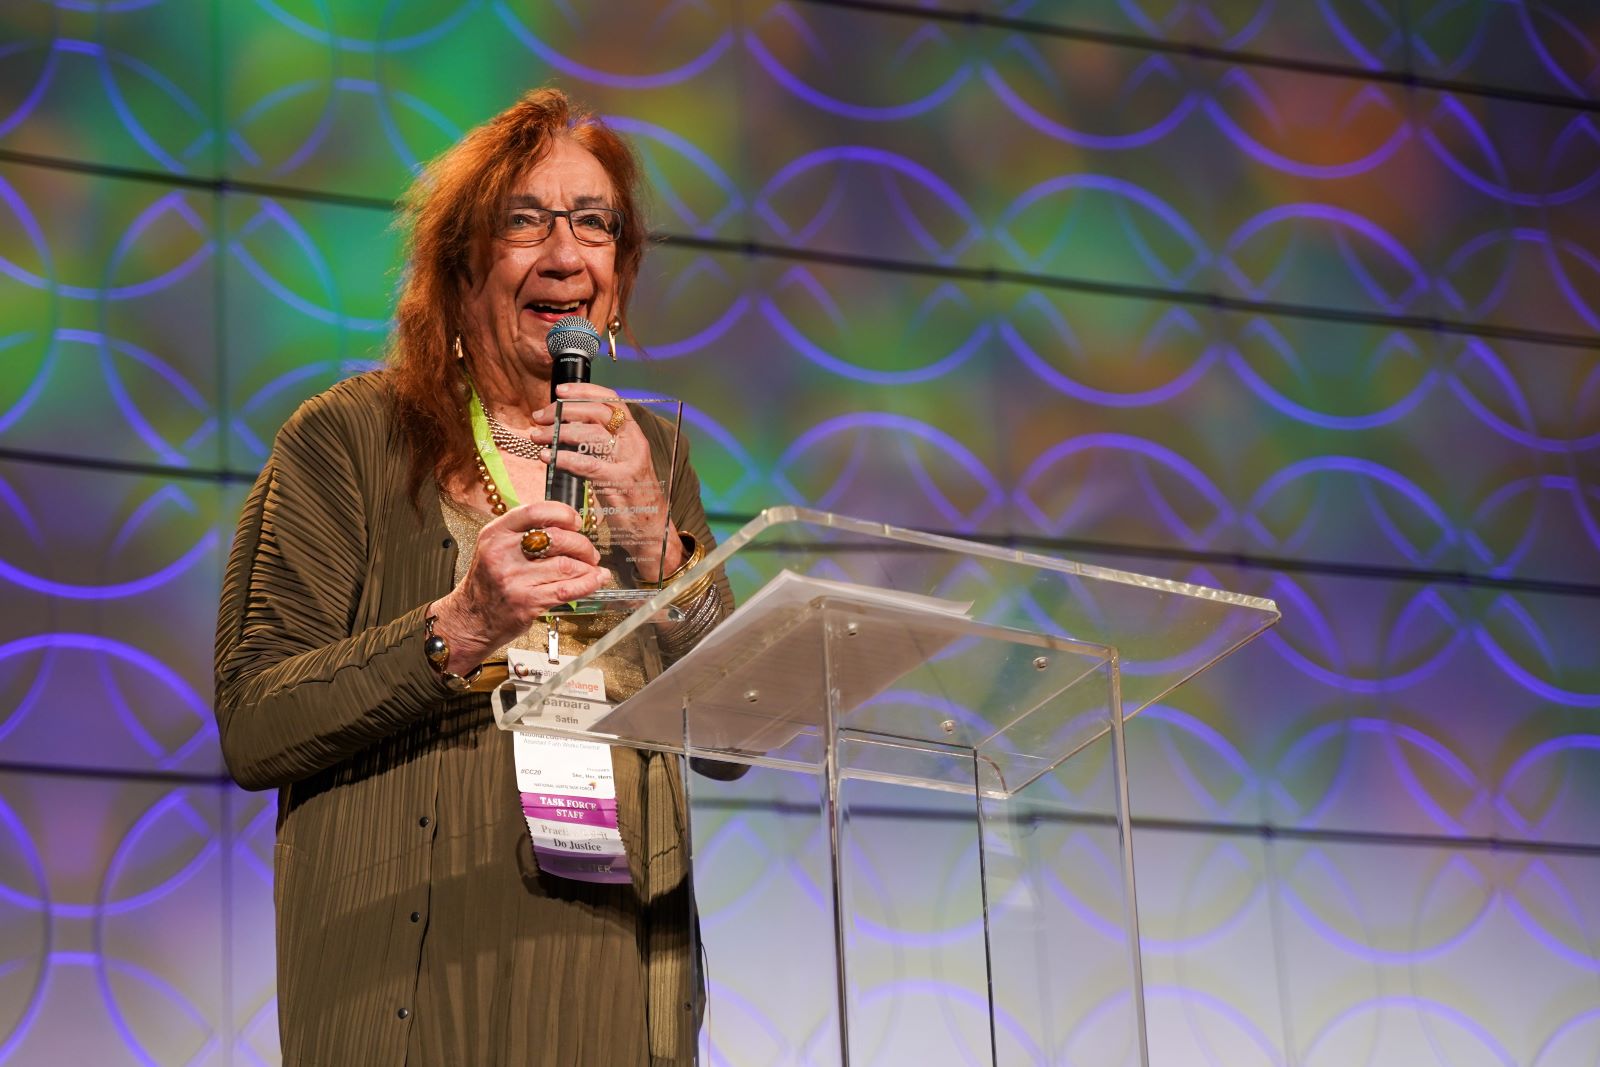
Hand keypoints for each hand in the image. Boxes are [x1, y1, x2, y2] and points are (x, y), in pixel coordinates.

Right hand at [426, 500, 605, 672]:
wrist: (471, 619)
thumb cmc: (489, 582)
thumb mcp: (495, 548)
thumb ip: (524, 534)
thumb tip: (567, 527)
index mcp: (495, 534)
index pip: (534, 512)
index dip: (562, 513)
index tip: (576, 521)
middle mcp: (503, 554)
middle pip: (557, 538)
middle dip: (582, 544)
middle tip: (589, 552)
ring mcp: (515, 579)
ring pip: (566, 565)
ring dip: (587, 566)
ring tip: (592, 568)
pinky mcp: (526, 602)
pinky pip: (567, 590)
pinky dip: (588, 583)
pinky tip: (596, 580)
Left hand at [530, 382, 684, 580]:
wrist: (651, 529)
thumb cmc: (629, 496)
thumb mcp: (619, 463)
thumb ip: (599, 444)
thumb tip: (565, 427)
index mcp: (633, 434)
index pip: (612, 400)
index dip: (585, 391)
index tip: (559, 391)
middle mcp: (634, 443)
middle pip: (597, 412)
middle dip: (564, 410)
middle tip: (540, 417)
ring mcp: (628, 462)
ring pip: (591, 434)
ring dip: (558, 432)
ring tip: (537, 437)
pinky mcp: (619, 482)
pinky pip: (587, 464)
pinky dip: (563, 457)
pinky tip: (547, 456)